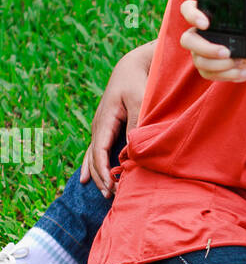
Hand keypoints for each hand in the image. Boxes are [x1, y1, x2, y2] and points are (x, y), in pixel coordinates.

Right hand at [80, 43, 152, 196]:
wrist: (131, 67)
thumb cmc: (137, 82)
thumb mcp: (139, 100)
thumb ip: (136, 124)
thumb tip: (131, 150)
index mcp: (104, 121)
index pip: (99, 152)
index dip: (104, 170)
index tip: (113, 185)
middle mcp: (98, 127)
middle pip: (95, 158)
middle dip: (102, 178)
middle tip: (113, 196)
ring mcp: (100, 129)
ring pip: (94, 157)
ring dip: (99, 175)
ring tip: (107, 193)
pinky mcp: (106, 130)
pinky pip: (96, 152)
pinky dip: (93, 166)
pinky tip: (87, 180)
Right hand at [179, 0, 245, 81]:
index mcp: (208, 16)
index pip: (188, 9)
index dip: (192, 15)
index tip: (206, 24)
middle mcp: (199, 34)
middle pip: (187, 40)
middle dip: (206, 48)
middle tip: (226, 52)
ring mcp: (200, 52)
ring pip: (199, 61)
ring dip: (221, 65)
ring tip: (239, 62)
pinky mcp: (206, 68)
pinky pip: (210, 74)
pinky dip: (228, 75)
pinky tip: (243, 71)